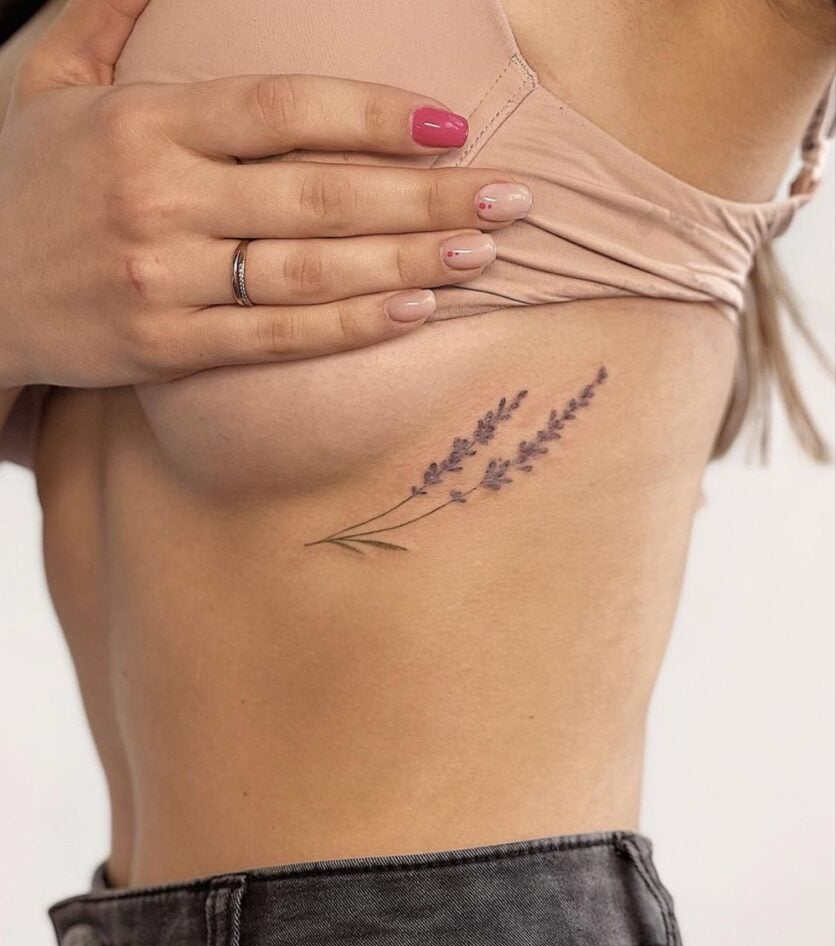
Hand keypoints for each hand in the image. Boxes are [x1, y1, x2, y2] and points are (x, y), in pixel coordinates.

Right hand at [0, 0, 531, 388]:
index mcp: (143, 122)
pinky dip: (350, 326)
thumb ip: (110, 15)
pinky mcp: (166, 348)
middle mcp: (161, 199)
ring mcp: (164, 280)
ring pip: (310, 270)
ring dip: (408, 262)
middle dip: (425, 195)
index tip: (451, 124)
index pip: (284, 109)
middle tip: (510, 196)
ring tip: (484, 253)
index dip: (375, 115)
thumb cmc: (15, 182)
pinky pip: (276, 339)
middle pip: (320, 194)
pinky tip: (415, 311)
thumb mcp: (45, 80)